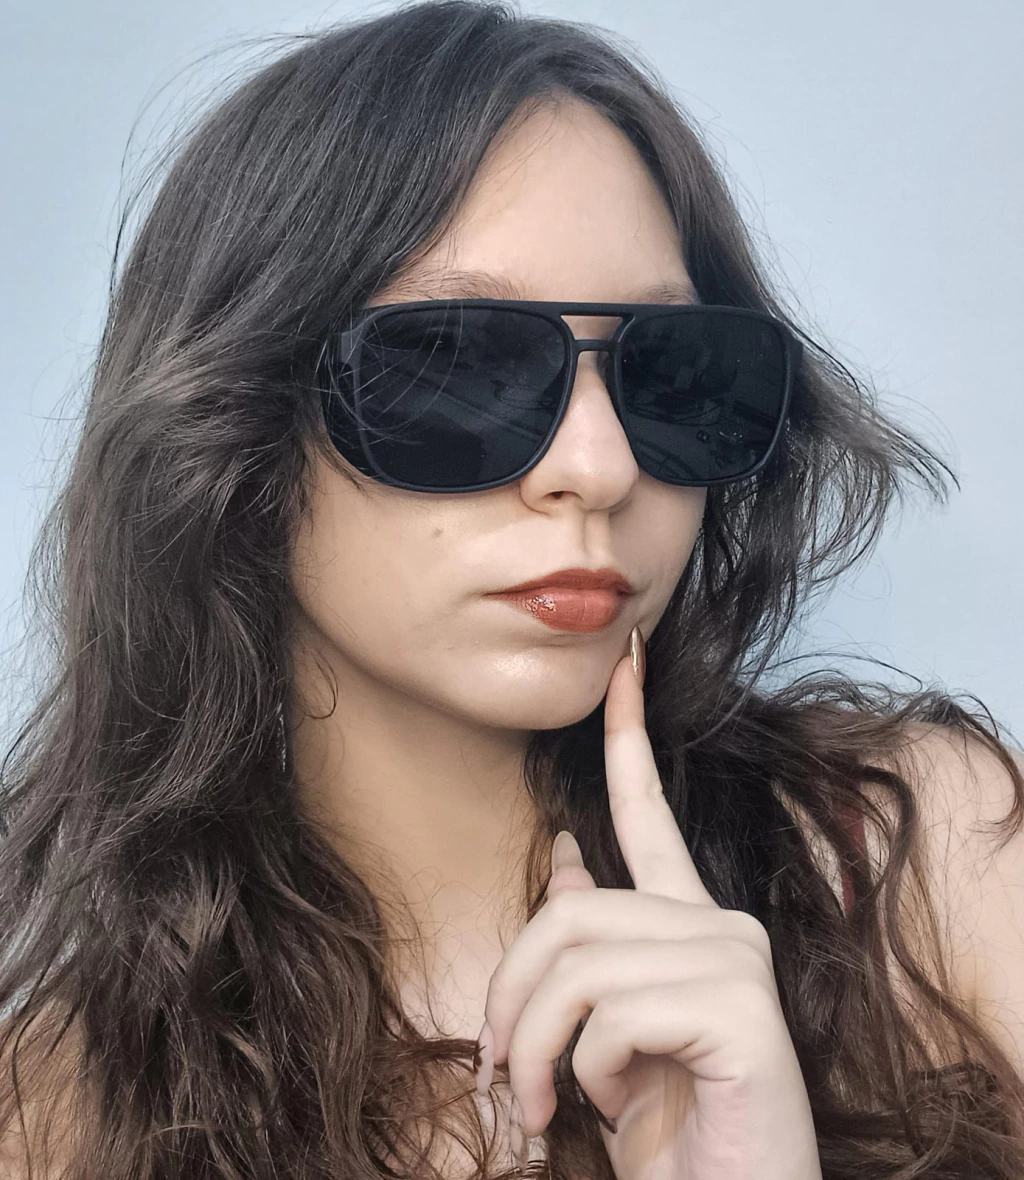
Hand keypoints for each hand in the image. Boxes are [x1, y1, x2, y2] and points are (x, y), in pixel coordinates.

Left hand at [474, 633, 822, 1179]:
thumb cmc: (667, 1125)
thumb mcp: (608, 1029)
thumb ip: (597, 941)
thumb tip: (567, 856)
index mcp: (687, 923)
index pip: (648, 812)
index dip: (629, 733)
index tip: (623, 659)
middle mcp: (720, 925)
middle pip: (571, 912)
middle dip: (512, 995)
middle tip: (502, 1073)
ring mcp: (736, 962)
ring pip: (579, 963)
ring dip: (537, 1047)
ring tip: (543, 1104)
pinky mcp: (742, 1012)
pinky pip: (610, 1015)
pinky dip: (584, 1071)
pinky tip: (613, 1102)